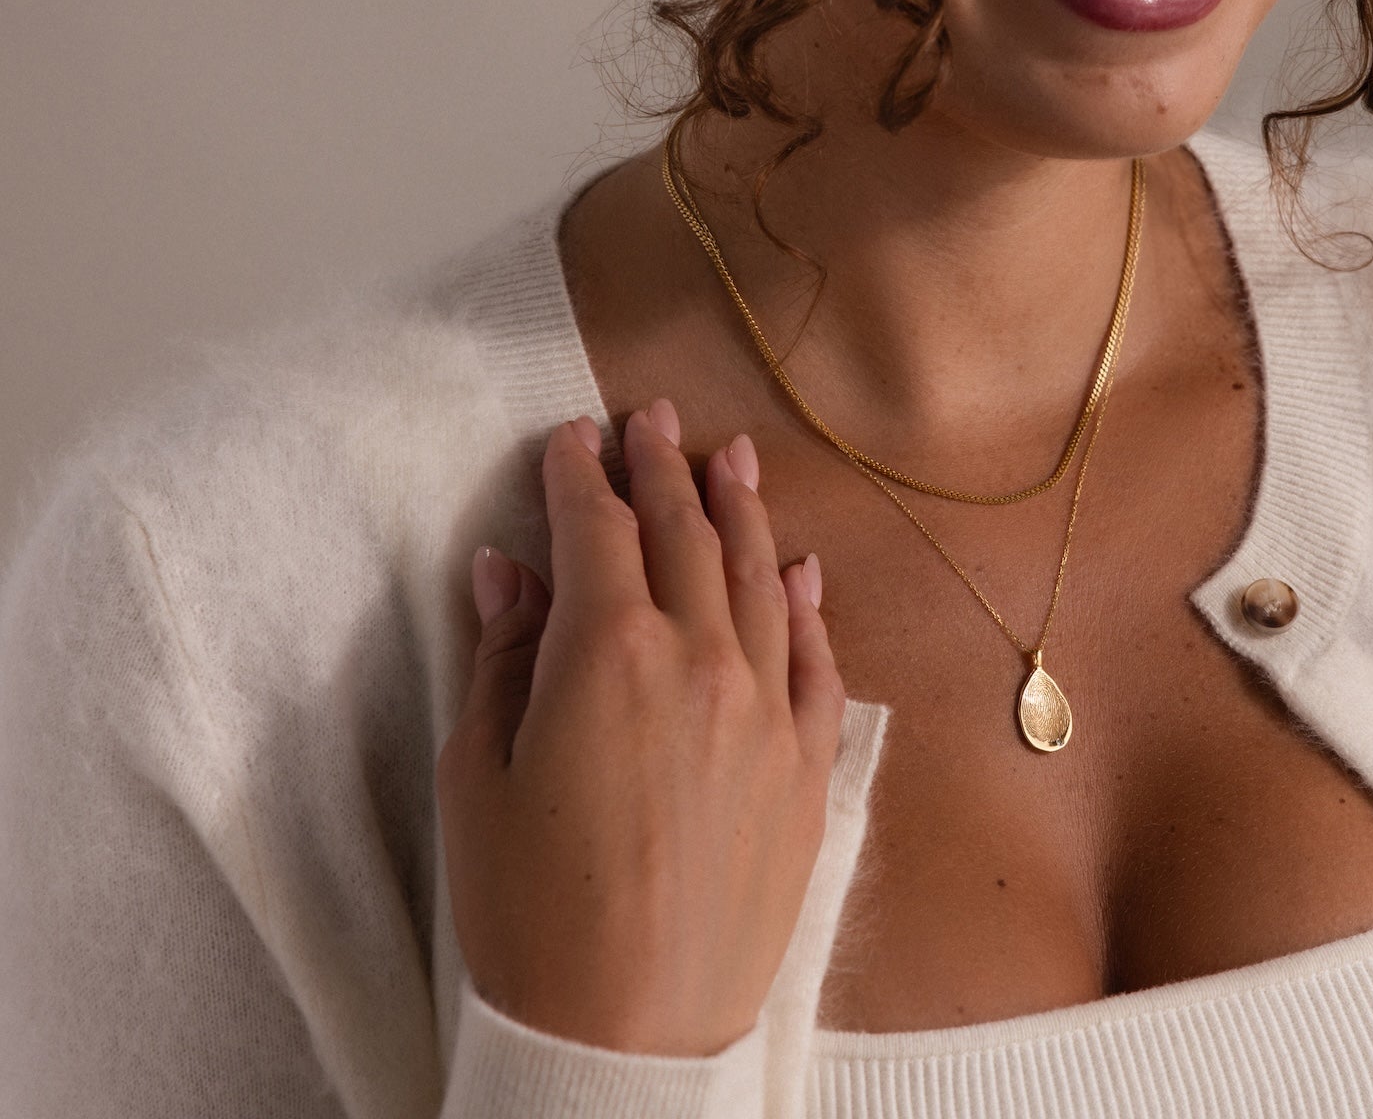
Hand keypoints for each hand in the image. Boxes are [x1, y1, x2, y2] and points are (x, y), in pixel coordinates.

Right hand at [436, 401, 844, 1055]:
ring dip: (741, 510)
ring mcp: (765, 707)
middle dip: (662, 466)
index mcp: (609, 652)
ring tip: (730, 458)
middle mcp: (700, 658)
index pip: (596, 529)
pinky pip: (814, 658)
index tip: (571, 437)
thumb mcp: (481, 778)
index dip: (580, 475)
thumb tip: (507, 568)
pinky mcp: (804, 763)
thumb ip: (502, 658)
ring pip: (757, 577)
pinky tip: (799, 569)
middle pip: (683, 533)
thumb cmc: (531, 915)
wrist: (627, 1034)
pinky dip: (804, 604)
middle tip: (654, 416)